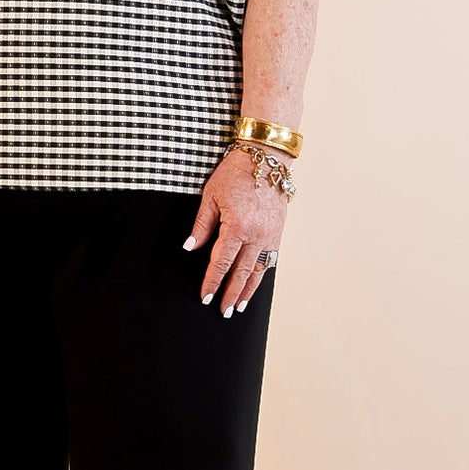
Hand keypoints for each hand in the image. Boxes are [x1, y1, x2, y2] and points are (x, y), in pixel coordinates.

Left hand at [184, 147, 290, 314]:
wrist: (267, 158)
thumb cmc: (235, 173)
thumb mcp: (210, 196)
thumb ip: (202, 225)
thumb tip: (190, 248)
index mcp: (237, 226)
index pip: (221, 262)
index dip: (212, 281)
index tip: (205, 297)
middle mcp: (257, 235)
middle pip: (242, 272)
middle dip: (231, 293)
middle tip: (223, 311)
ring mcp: (271, 235)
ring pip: (259, 270)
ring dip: (248, 290)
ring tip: (239, 306)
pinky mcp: (278, 232)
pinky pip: (270, 260)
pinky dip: (261, 275)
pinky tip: (254, 284)